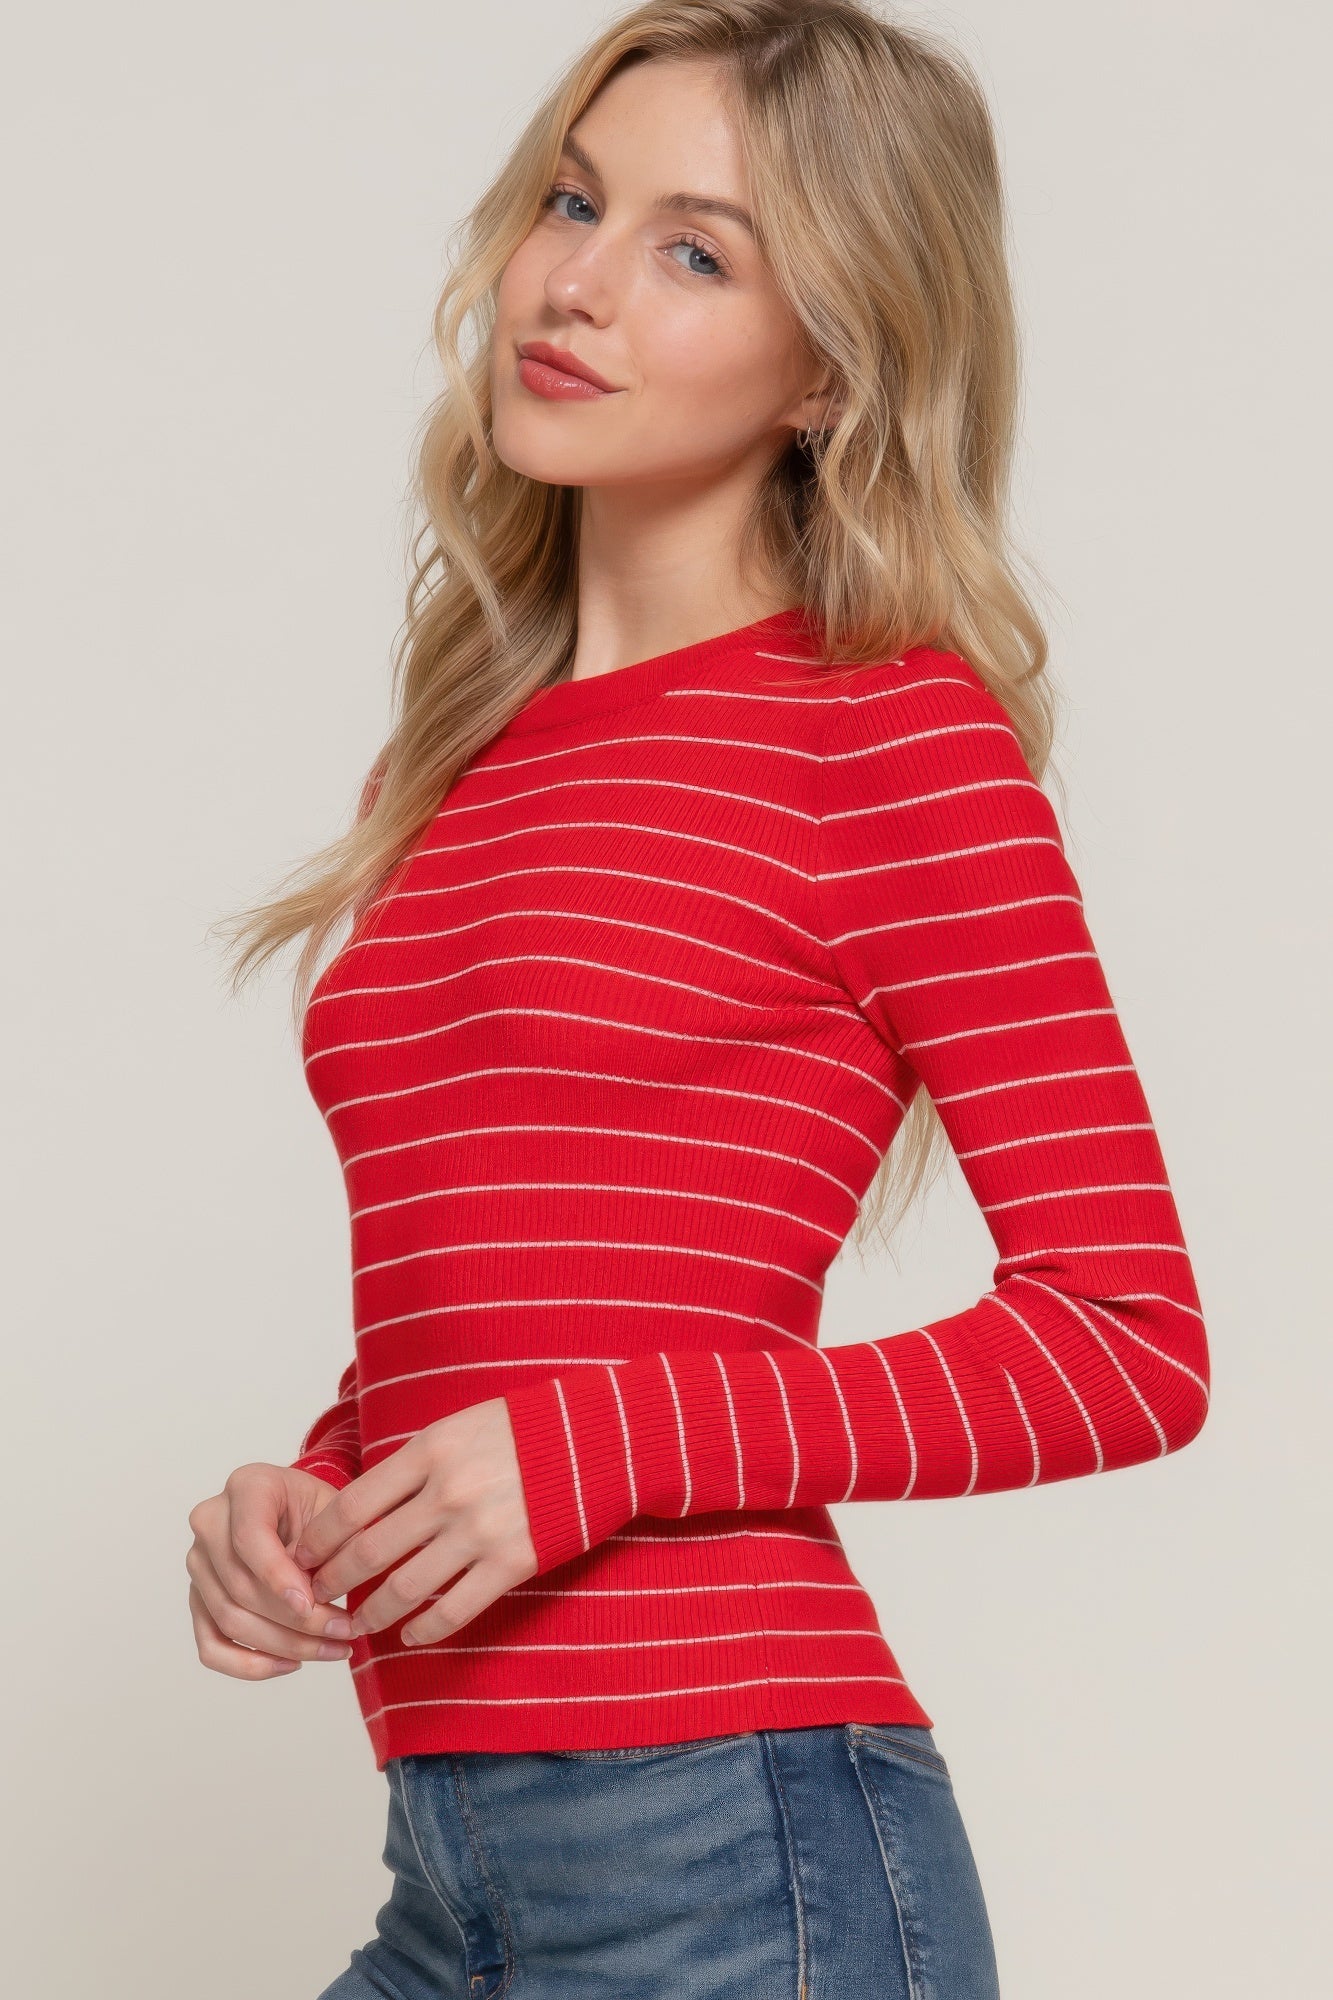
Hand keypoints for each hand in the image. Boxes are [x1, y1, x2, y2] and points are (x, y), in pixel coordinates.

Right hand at [185, 1464, 358, 1679]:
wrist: (303, 1513)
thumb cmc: (321, 1510)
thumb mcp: (336, 1512)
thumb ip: (329, 1546)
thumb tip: (316, 1598)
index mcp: (246, 1486)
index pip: (249, 1537)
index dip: (278, 1576)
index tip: (311, 1604)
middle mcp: (211, 1521)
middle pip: (241, 1586)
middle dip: (296, 1620)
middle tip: (344, 1632)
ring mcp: (199, 1563)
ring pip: (230, 1620)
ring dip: (284, 1645)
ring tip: (333, 1649)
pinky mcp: (198, 1599)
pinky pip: (210, 1646)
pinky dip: (249, 1665)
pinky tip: (291, 1664)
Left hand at [290, 1397, 537, 1646]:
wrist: (598, 1441)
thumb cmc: (525, 1429)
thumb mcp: (458, 1426)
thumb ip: (414, 1463)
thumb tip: (368, 1504)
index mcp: (430, 1452)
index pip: (352, 1505)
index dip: (319, 1538)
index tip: (303, 1555)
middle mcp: (448, 1494)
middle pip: (368, 1553)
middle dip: (332, 1581)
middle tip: (316, 1595)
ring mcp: (479, 1532)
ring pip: (403, 1589)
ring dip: (371, 1614)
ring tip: (356, 1625)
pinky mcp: (511, 1564)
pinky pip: (453, 1610)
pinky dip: (423, 1631)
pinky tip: (410, 1636)